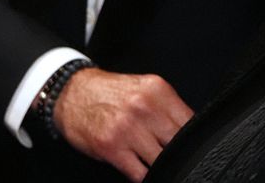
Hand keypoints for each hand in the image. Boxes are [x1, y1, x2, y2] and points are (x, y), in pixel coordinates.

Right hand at [53, 68, 193, 181]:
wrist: (70, 92)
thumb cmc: (108, 93)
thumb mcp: (143, 90)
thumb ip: (166, 108)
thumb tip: (191, 133)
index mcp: (157, 90)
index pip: (191, 122)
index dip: (193, 140)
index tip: (190, 147)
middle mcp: (144, 107)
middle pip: (179, 144)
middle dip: (177, 154)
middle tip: (173, 158)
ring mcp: (128, 128)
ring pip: (162, 161)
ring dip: (160, 166)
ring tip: (154, 161)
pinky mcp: (112, 147)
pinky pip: (140, 174)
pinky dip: (144, 175)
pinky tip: (139, 168)